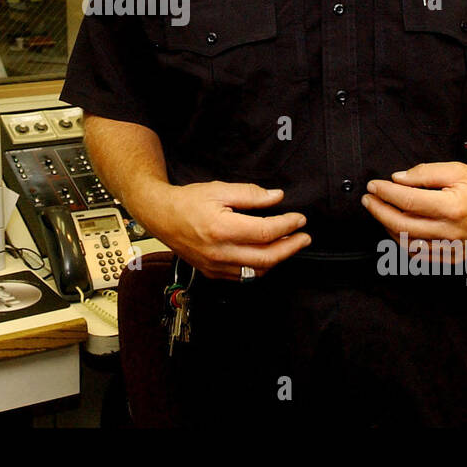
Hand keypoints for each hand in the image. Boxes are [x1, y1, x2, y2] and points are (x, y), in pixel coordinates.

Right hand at [149, 181, 310, 280]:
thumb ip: (250, 194)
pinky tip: (267, 256)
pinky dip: (260, 268)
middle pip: (266, 257)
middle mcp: (220, 252)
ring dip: (277, 259)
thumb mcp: (219, 189)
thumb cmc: (188, 201)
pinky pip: (243, 277)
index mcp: (222, 229)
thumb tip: (276, 197)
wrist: (161, 216)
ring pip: (257, 271)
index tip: (299, 219)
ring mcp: (215, 266)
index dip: (287, 225)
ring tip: (289, 246)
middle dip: (290, 247)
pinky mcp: (212, 273)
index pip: (266, 231)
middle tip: (304, 237)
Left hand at [362, 162, 466, 255]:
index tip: (374, 186)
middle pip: (403, 225)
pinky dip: (404, 243)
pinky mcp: (454, 259)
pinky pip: (421, 256)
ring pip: (408, 243)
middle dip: (380, 211)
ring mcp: (453, 249)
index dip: (386, 193)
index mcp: (453, 207)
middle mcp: (452, 232)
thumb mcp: (456, 170)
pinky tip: (397, 230)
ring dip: (388, 227)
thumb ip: (425, 173)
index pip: (409, 201)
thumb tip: (398, 179)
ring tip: (381, 212)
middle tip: (368, 200)